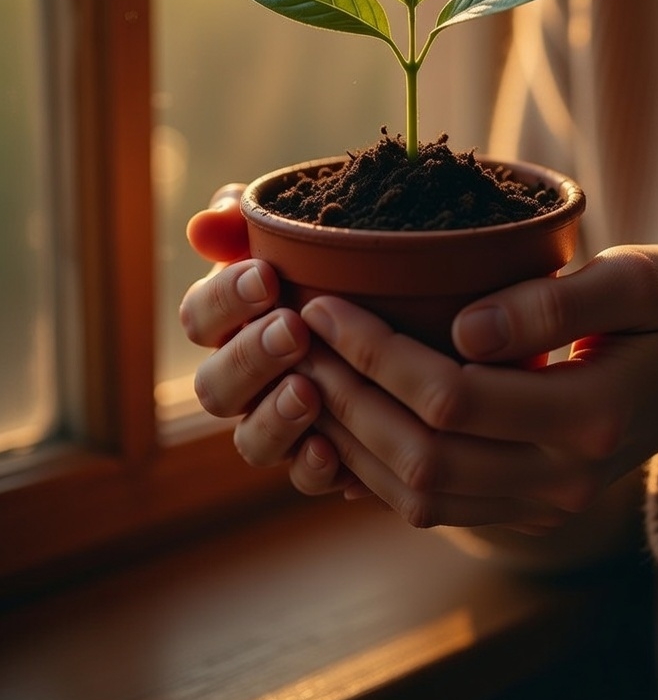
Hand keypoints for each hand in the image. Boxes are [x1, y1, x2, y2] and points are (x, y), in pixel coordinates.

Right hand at [179, 186, 348, 493]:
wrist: (414, 307)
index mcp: (227, 319)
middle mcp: (242, 378)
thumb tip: (205, 225)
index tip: (267, 277)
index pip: (200, 316)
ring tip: (308, 392)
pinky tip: (333, 452)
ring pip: (250, 441)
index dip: (225, 300)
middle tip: (292, 330)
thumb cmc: (337, 255)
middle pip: (215, 387)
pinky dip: (313, 468)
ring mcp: (275, 423)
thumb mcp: (302, 229)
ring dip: (274, 418)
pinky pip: (302, 477)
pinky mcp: (320, 457)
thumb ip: (248, 221)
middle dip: (250, 358)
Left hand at [295, 245, 657, 531]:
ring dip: (347, 434)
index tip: (326, 303)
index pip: (453, 398)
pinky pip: (431, 504)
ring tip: (302, 371)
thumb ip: (558, 302)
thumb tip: (464, 329)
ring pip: (417, 492)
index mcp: (591, 418)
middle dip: (345, 394)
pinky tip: (339, 415)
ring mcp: (542, 506)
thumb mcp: (640, 282)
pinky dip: (373, 467)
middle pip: (422, 455)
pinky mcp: (523, 509)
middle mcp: (563, 480)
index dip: (376, 354)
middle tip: (295, 336)